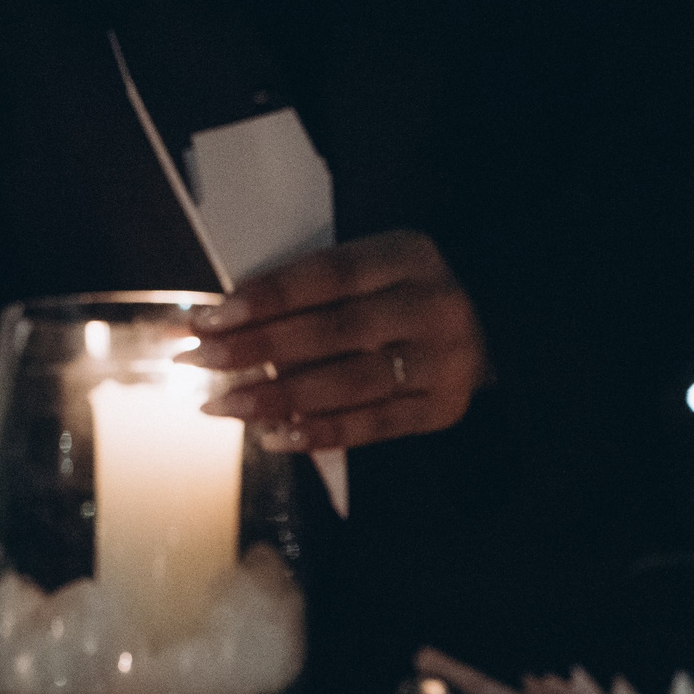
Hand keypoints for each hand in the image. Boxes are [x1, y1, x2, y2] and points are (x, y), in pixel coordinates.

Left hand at [191, 229, 486, 451]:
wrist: (494, 326)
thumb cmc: (406, 294)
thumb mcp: (375, 266)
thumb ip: (317, 288)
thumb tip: (227, 320)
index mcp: (408, 257)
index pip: (328, 275)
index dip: (267, 297)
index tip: (210, 317)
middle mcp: (429, 307)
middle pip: (333, 331)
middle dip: (257, 348)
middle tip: (199, 361)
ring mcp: (440, 362)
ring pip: (349, 383)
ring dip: (278, 397)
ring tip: (223, 405)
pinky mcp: (441, 408)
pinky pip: (373, 426)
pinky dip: (320, 433)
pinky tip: (273, 436)